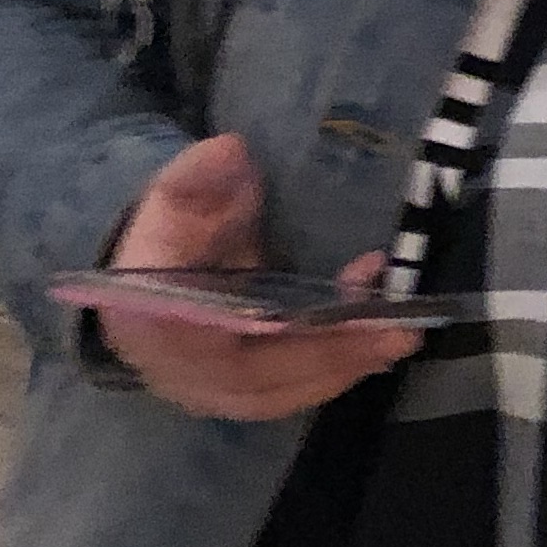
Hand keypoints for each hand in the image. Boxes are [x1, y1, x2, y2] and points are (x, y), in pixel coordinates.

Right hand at [94, 130, 419, 420]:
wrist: (151, 274)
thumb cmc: (172, 232)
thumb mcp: (177, 195)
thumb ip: (197, 177)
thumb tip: (227, 150)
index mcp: (147, 317)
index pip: (200, 336)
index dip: (254, 327)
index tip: (323, 311)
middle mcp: (174, 369)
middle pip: (254, 375)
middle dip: (327, 352)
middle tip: (396, 330)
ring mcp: (205, 391)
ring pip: (276, 393)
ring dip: (340, 367)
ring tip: (399, 336)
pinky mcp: (235, 397)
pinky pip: (286, 395)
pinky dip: (333, 372)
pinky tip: (378, 347)